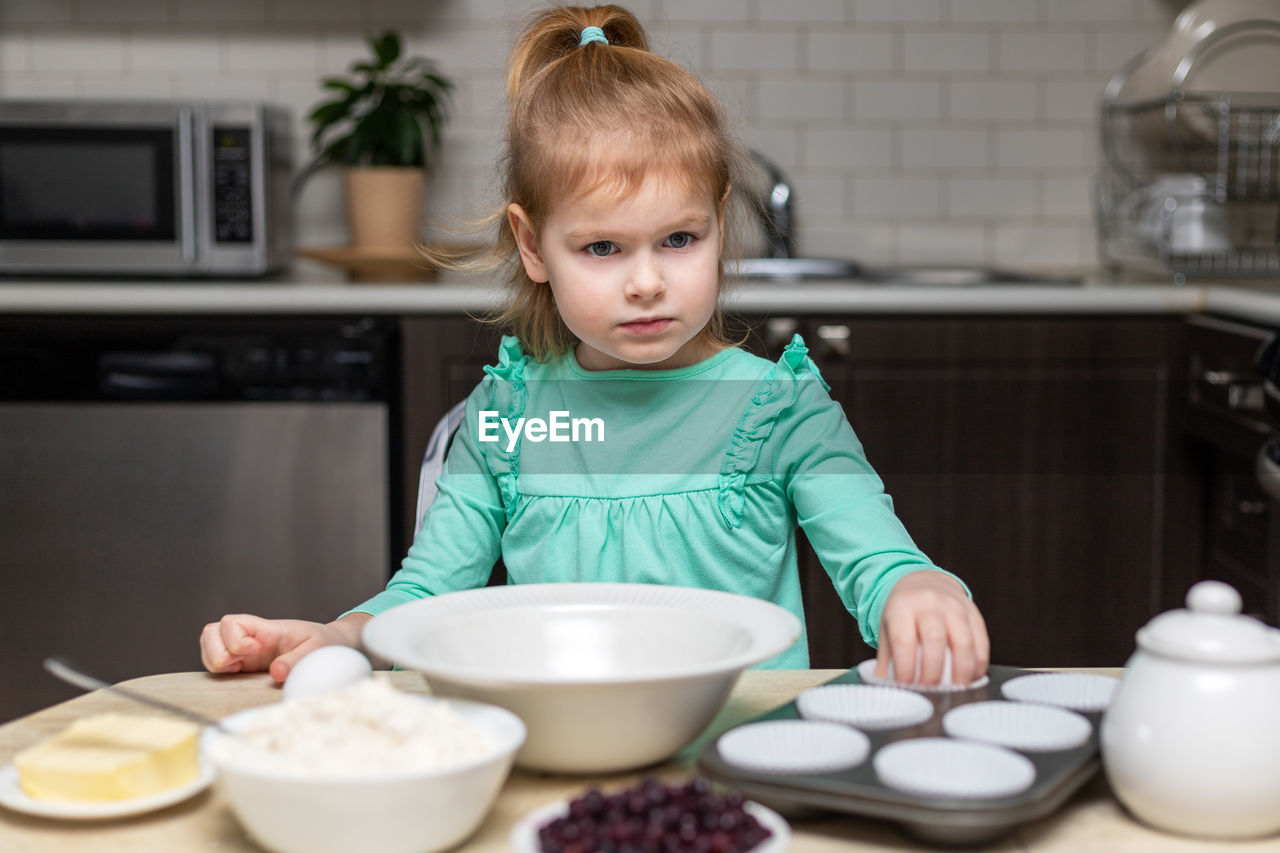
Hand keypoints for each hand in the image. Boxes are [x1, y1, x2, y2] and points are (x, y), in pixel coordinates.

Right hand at [199, 613, 367, 683]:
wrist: (330, 644)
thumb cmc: (323, 642)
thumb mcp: (317, 649)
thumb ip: (297, 660)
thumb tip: (276, 673)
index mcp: (267, 629)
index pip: (233, 622)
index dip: (235, 638)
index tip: (256, 650)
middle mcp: (250, 636)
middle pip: (212, 631)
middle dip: (216, 650)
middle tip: (238, 664)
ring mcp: (244, 648)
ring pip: (210, 644)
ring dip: (213, 659)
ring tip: (236, 669)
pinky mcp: (243, 661)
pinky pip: (216, 660)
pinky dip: (217, 668)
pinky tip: (236, 673)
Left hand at [873, 570, 988, 685]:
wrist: (924, 582)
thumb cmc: (904, 613)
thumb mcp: (887, 628)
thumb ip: (887, 658)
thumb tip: (886, 689)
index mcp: (903, 607)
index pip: (903, 640)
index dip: (905, 668)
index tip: (906, 686)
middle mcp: (929, 603)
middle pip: (934, 640)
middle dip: (932, 673)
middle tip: (930, 690)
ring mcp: (955, 607)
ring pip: (963, 642)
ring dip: (961, 672)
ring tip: (955, 689)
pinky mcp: (974, 614)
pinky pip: (981, 643)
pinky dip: (978, 665)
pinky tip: (970, 677)